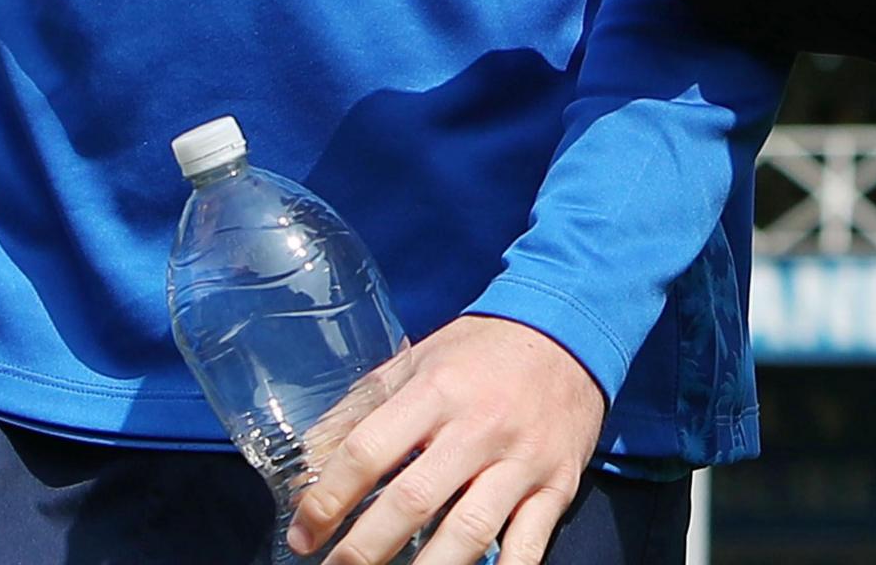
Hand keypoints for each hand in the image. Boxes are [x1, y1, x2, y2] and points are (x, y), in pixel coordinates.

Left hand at [288, 314, 606, 564]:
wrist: (570, 333)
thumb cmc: (482, 351)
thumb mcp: (419, 358)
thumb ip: (365, 405)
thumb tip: (311, 455)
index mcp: (435, 390)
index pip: (369, 450)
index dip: (329, 498)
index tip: (304, 532)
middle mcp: (478, 428)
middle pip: (413, 501)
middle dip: (365, 548)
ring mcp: (521, 461)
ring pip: (469, 532)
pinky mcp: (557, 487)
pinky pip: (528, 546)